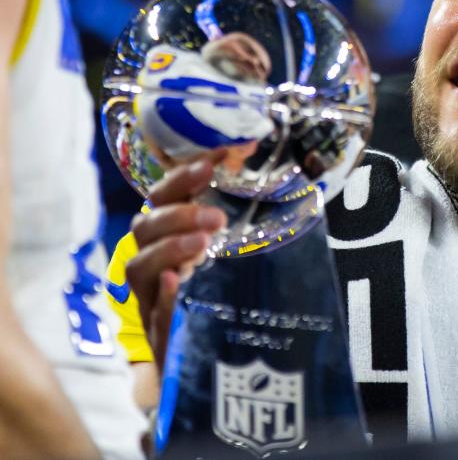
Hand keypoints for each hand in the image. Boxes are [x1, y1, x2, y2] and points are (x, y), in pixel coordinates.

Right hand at [126, 152, 226, 371]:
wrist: (202, 366)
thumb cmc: (214, 297)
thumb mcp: (224, 254)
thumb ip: (229, 219)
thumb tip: (252, 168)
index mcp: (165, 237)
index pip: (164, 198)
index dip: (185, 174)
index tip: (219, 157)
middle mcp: (150, 264)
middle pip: (144, 229)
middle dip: (177, 215)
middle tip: (216, 216)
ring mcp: (148, 299)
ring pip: (138, 266)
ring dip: (169, 248)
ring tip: (203, 243)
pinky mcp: (157, 334)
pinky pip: (151, 315)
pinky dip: (162, 296)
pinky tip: (174, 283)